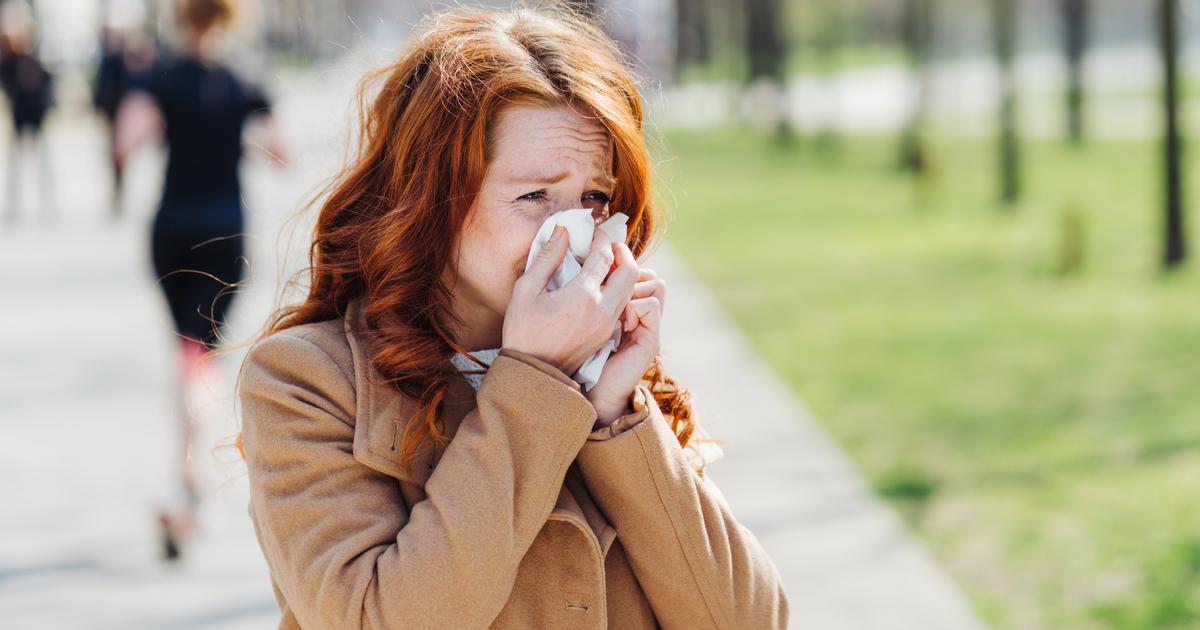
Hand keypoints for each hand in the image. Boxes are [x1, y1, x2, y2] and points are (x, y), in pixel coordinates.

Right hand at [502, 224, 638, 377]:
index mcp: (582, 295)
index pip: (604, 256)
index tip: (594, 231)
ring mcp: (607, 324)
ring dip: (623, 272)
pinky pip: (622, 305)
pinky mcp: (607, 335)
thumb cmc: (523, 331)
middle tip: (609, 244)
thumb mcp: (526, 291)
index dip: (602, 238)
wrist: (533, 374)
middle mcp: (602, 309)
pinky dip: (619, 290)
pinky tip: (602, 285)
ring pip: (629, 289)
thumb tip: (562, 232)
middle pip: (630, 272)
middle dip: (622, 252)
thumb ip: (546, 258)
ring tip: (606, 263)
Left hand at [586, 266, 665, 425]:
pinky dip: (635, 303)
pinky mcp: (650, 339)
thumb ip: (589, 293)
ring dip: (633, 284)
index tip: (600, 261)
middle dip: (628, 268)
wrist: (585, 393)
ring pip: (655, 283)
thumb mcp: (577, 316)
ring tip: (611, 299)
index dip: (621, 260)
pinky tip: (618, 317)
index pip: (634, 270)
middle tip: (606, 275)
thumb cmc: (573, 356)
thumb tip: (582, 262)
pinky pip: (651, 304)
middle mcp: (638, 313)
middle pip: (648, 273)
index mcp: (623, 305)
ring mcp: (647, 326)